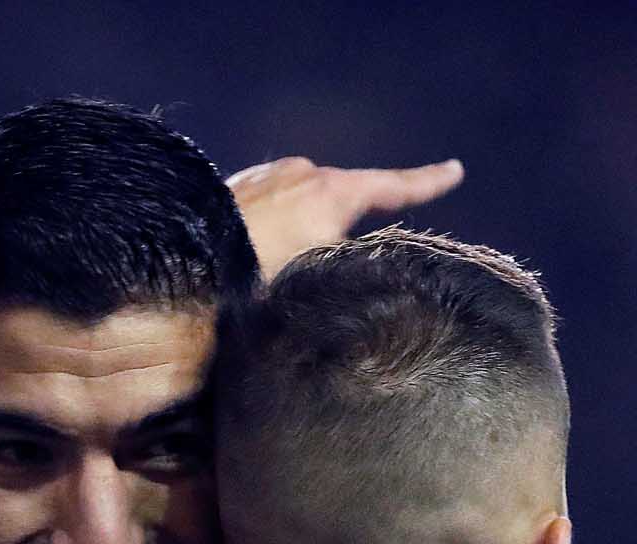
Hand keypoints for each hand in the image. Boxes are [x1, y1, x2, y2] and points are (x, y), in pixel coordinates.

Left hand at [227, 156, 465, 275]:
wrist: (183, 266)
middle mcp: (300, 173)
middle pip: (345, 201)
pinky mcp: (234, 189)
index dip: (428, 182)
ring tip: (285, 276)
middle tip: (343, 269)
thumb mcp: (320, 278)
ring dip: (304, 235)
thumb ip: (354, 268)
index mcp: (330, 191)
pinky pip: (271, 209)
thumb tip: (375, 276)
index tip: (454, 171)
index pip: (393, 185)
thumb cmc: (254, 277)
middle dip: (349, 229)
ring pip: (304, 206)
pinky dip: (274, 232)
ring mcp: (265, 176)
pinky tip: (256, 263)